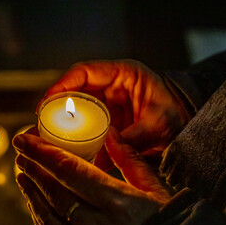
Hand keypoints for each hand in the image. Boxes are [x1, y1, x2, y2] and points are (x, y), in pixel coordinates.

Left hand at [12, 127, 170, 224]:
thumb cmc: (169, 222)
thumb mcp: (156, 190)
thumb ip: (130, 160)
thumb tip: (110, 133)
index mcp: (118, 203)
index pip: (70, 170)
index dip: (42, 152)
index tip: (24, 140)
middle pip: (54, 191)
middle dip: (33, 169)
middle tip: (21, 154)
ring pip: (49, 216)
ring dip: (32, 193)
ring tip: (23, 174)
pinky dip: (42, 217)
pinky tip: (37, 204)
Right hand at [38, 60, 190, 169]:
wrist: (185, 124)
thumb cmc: (177, 114)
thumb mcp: (159, 124)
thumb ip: (134, 136)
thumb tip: (108, 147)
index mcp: (123, 75)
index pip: (85, 72)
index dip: (63, 85)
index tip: (47, 101)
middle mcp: (111, 87)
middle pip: (75, 92)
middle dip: (56, 107)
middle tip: (40, 124)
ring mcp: (108, 104)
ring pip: (78, 111)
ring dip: (63, 125)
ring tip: (46, 139)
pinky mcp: (107, 121)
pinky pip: (87, 128)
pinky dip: (78, 139)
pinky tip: (67, 152)